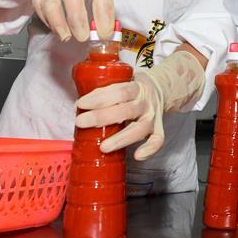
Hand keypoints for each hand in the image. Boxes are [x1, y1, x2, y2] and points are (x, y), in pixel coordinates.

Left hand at [74, 50, 205, 160]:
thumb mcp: (122, 82)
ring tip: (103, 147)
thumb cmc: (133, 89)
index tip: (81, 104)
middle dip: (101, 117)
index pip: (119, 91)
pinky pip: (157, 140)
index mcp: (136, 87)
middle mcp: (146, 103)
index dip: (99, 98)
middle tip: (81, 122)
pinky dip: (150, 149)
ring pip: (139, 128)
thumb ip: (104, 91)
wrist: (160, 90)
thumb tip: (77, 107)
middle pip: (126, 110)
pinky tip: (137, 155)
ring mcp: (153, 117)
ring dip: (120, 139)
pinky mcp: (158, 129)